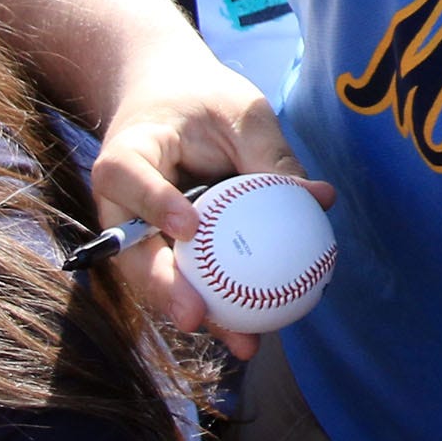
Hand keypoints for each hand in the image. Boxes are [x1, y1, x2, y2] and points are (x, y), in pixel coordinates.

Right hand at [90, 50, 327, 359]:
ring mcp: (138, 233)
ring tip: (242, 341)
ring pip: (159, 278)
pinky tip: (257, 330)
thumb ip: (271, 154)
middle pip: (132, 251)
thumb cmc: (204, 99)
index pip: (128, 177)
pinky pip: (188, 280)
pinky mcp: (162, 251)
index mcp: (128, 151)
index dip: (154, 204)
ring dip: (198, 311)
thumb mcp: (241, 111)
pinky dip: (220, 304)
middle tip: (196, 315)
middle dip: (163, 288)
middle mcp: (121, 202)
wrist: (167, 99)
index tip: (189, 227)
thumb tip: (320, 199)